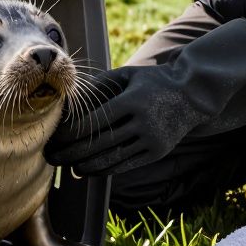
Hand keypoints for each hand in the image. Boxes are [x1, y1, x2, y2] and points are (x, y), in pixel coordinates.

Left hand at [46, 19, 245, 175]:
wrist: (194, 94)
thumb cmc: (154, 81)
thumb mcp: (128, 75)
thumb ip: (101, 84)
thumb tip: (71, 95)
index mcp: (132, 101)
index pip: (95, 121)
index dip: (72, 132)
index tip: (54, 137)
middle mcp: (143, 122)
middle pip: (99, 143)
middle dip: (71, 152)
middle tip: (51, 157)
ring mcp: (152, 139)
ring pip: (111, 158)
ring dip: (84, 165)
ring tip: (66, 166)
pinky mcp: (157, 152)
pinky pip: (125, 165)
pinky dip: (104, 169)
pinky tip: (87, 170)